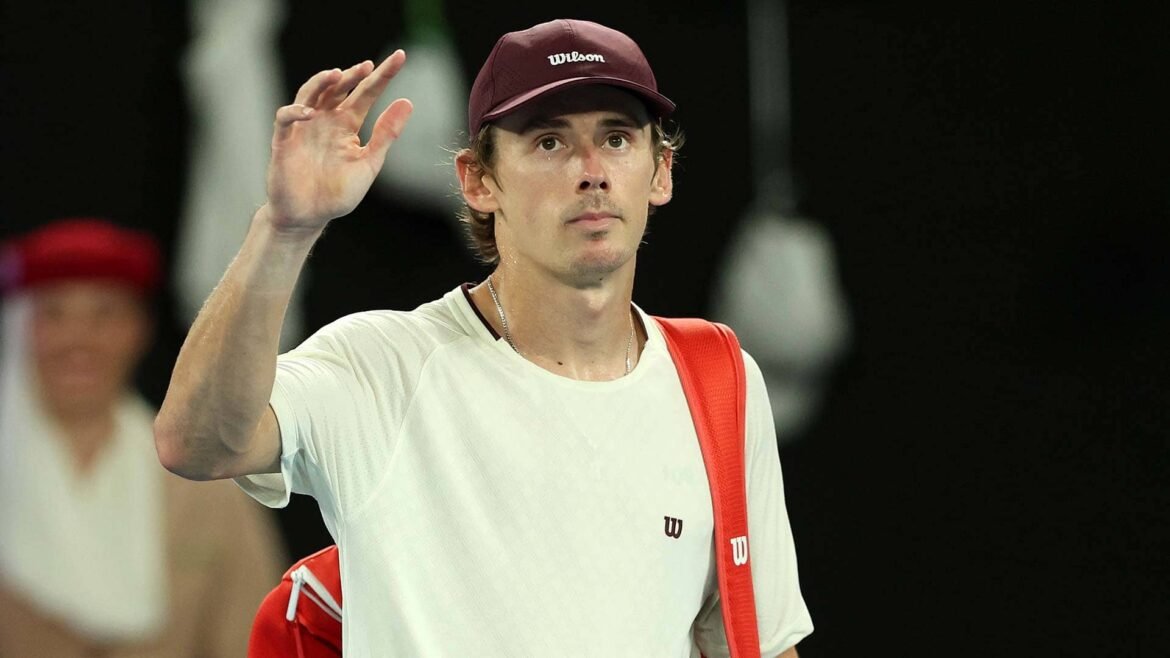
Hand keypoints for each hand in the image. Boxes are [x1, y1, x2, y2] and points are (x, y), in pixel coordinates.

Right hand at [264, 51, 413, 232]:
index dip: (382, 75)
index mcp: (347, 125)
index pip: (366, 93)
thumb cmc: (338, 193)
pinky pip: (285, 120)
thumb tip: (407, 102)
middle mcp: (325, 121)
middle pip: (338, 88)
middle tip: (368, 66)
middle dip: (352, 74)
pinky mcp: (284, 142)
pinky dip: (294, 112)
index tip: (400, 56)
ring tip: (337, 74)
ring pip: (310, 94)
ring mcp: (304, 129)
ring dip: (322, 83)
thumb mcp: (369, 164)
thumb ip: (386, 134)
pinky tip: (309, 112)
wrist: (309, 217)